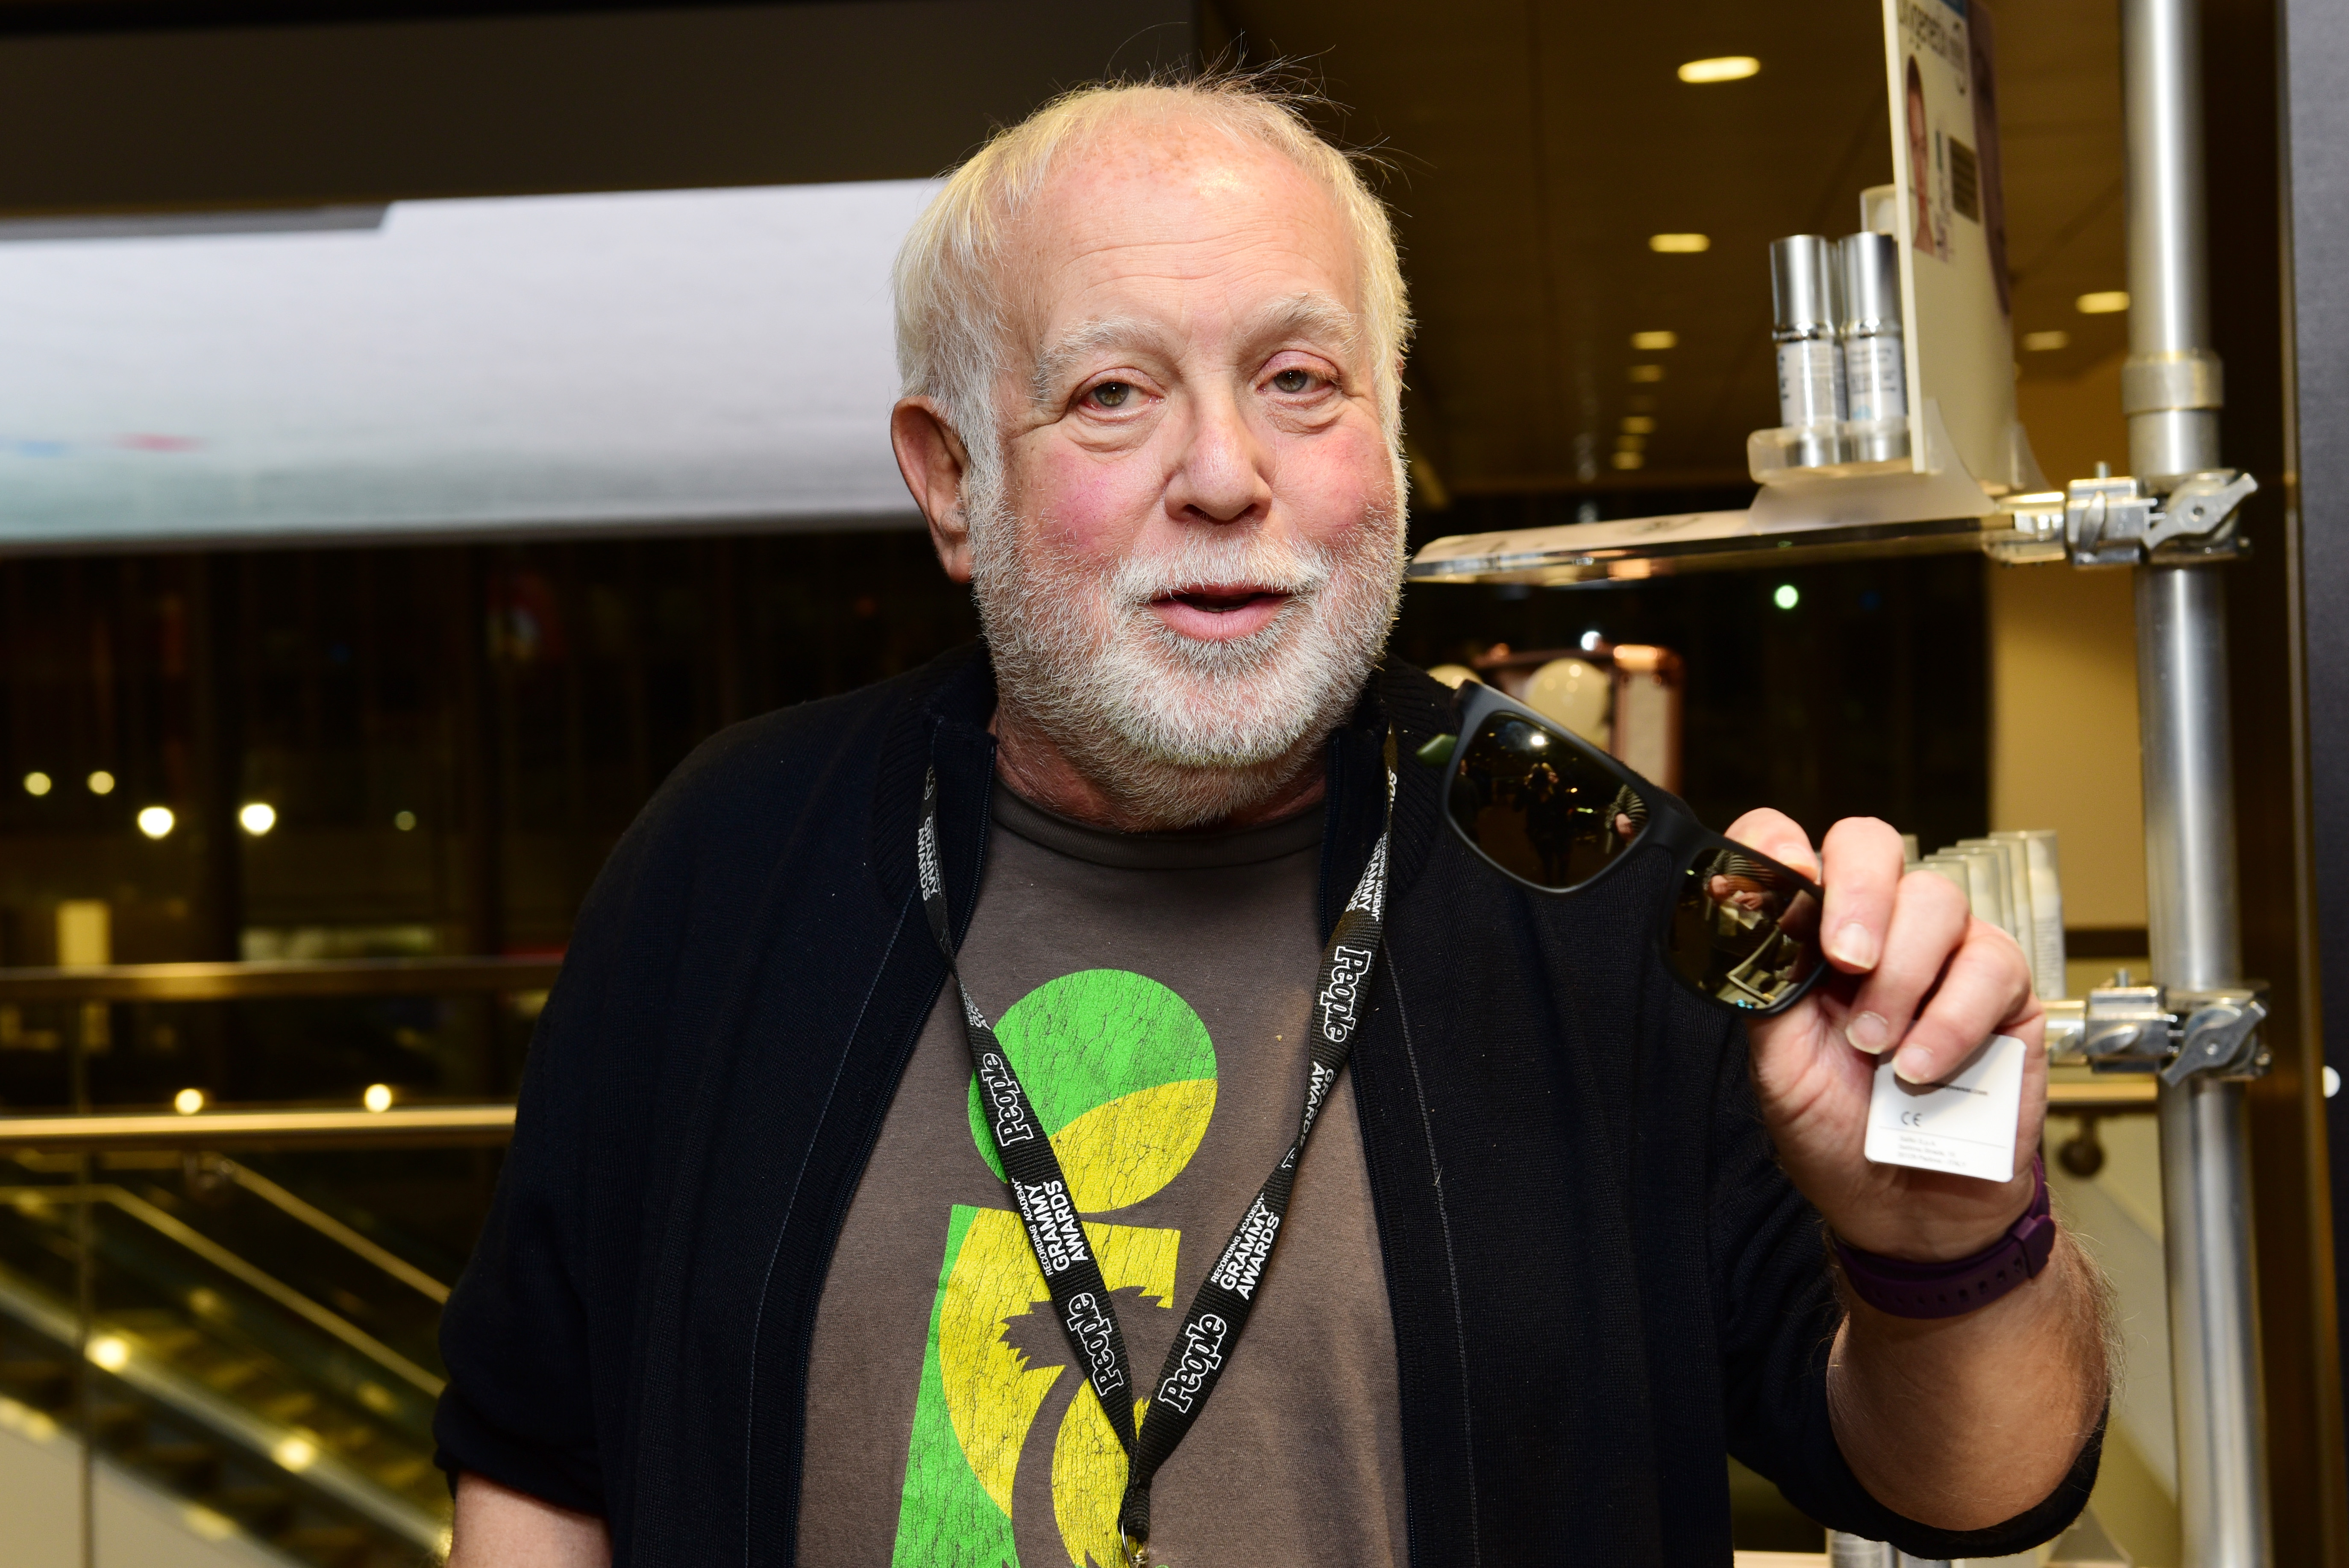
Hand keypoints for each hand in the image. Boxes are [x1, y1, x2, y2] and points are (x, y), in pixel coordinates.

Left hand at [1734, 812, 2044, 1262]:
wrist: (1904, 1208)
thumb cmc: (1836, 1130)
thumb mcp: (1778, 1062)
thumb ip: (1768, 982)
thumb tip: (1760, 904)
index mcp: (1808, 936)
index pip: (1791, 851)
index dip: (1778, 844)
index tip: (1781, 874)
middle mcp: (1877, 929)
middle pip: (1872, 845)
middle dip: (1858, 894)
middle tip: (1845, 960)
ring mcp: (1944, 953)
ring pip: (1936, 901)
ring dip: (1901, 977)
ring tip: (1878, 1048)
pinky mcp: (2003, 991)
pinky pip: (1990, 965)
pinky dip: (1951, 1020)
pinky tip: (1923, 1068)